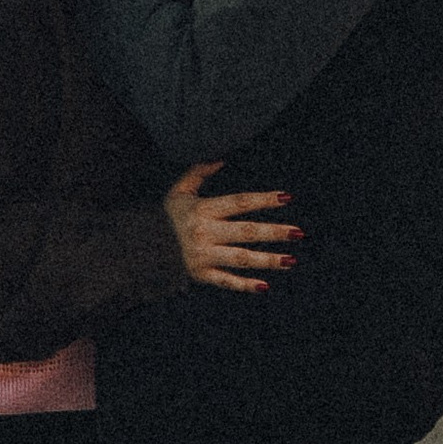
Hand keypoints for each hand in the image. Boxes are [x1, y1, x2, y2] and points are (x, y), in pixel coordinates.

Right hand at [164, 160, 300, 295]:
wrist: (143, 248)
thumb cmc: (168, 217)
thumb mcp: (179, 191)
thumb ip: (199, 172)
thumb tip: (220, 158)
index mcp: (202, 210)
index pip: (239, 203)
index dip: (264, 199)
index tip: (286, 198)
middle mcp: (204, 233)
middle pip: (245, 232)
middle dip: (274, 232)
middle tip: (299, 233)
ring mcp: (203, 255)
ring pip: (241, 259)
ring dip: (267, 260)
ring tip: (291, 260)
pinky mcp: (201, 275)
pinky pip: (226, 281)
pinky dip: (244, 285)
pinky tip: (265, 285)